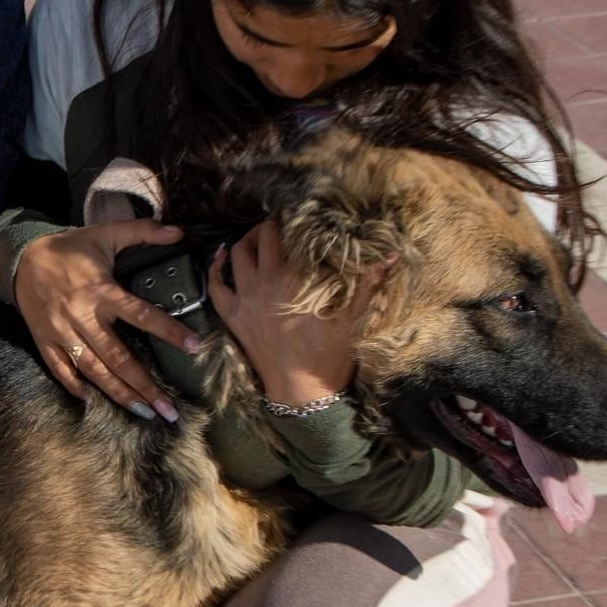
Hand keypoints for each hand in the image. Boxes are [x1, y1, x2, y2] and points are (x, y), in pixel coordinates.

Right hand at [14, 219, 198, 421]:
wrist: (20, 257)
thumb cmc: (69, 247)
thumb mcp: (105, 233)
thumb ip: (142, 232)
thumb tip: (179, 231)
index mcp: (101, 290)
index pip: (141, 315)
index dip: (168, 330)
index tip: (193, 347)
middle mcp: (82, 316)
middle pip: (119, 357)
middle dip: (146, 386)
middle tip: (169, 410)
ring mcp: (62, 332)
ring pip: (94, 370)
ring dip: (119, 394)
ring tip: (144, 412)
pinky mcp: (44, 341)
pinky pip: (61, 369)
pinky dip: (75, 387)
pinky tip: (93, 401)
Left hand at [207, 221, 383, 406]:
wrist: (302, 390)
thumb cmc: (329, 354)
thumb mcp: (353, 316)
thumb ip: (368, 282)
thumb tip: (390, 254)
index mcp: (297, 279)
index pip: (294, 236)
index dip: (298, 222)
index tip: (304, 216)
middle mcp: (266, 282)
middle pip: (263, 237)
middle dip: (271, 225)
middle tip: (281, 224)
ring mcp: (245, 298)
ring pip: (238, 253)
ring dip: (246, 239)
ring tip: (258, 236)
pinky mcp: (232, 315)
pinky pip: (216, 284)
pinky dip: (216, 266)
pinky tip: (222, 255)